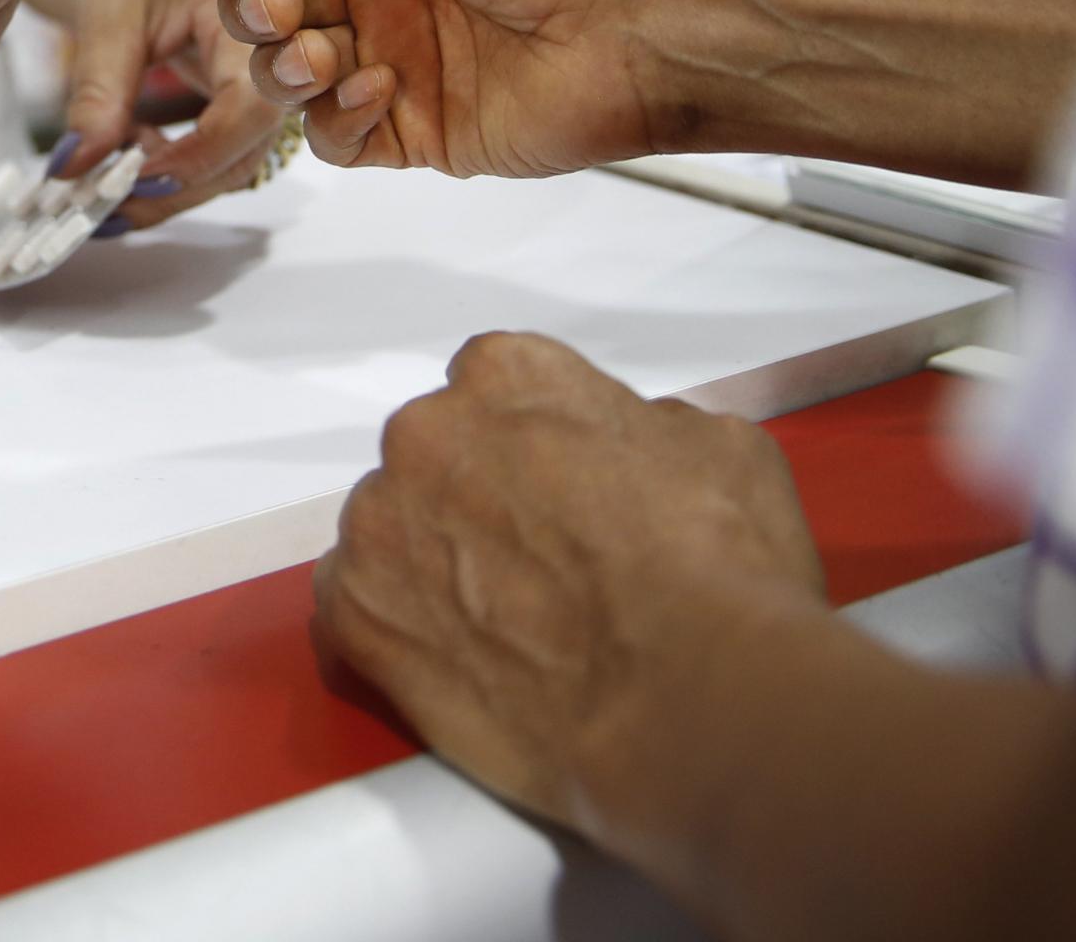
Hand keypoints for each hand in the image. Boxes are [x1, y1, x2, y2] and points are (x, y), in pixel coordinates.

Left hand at [55, 0, 288, 230]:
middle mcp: (274, 66)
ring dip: (166, 187)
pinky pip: (217, 159)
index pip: (249, 109)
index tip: (131, 177)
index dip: (196, 154)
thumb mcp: (114, 13)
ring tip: (102, 178)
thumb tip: (73, 169)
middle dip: (173, 188)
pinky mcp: (243, 111)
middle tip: (102, 201)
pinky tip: (125, 155)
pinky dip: (167, 171)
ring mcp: (264, 94)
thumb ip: (99, 90)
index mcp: (255, 23)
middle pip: (244, 153)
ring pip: (230, 167)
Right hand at [193, 0, 674, 177]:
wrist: (636, 20)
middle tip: (278, 3)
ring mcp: (393, 55)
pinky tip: (380, 85)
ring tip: (320, 49)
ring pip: (287, 70)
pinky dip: (337, 114)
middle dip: (252, 3)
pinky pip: (335, 136)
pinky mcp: (413, 127)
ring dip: (283, 61)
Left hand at [316, 333, 822, 836]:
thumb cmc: (718, 572)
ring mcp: (380, 523)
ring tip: (506, 625)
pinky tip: (461, 658)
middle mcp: (427, 433)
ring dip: (432, 562)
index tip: (560, 491)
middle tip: (536, 565)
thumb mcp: (720, 446)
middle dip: (475, 499)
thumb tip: (627, 445)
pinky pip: (356, 605)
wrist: (690, 700)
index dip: (533, 447)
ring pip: (392, 529)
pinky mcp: (356, 614)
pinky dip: (397, 628)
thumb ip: (644, 427)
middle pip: (434, 456)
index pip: (495, 388)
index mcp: (507, 376)